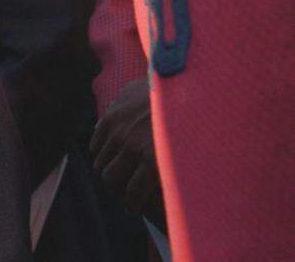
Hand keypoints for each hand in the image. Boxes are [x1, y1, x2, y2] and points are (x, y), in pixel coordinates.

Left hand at [90, 78, 163, 220]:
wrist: (196, 91)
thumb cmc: (173, 89)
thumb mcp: (140, 88)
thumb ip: (125, 99)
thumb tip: (117, 106)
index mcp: (112, 117)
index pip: (97, 148)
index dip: (108, 160)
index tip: (118, 168)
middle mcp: (118, 133)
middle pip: (102, 166)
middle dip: (112, 178)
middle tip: (124, 187)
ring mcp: (133, 147)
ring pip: (112, 179)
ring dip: (120, 190)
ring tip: (131, 199)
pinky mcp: (153, 162)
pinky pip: (134, 191)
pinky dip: (134, 201)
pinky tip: (139, 206)